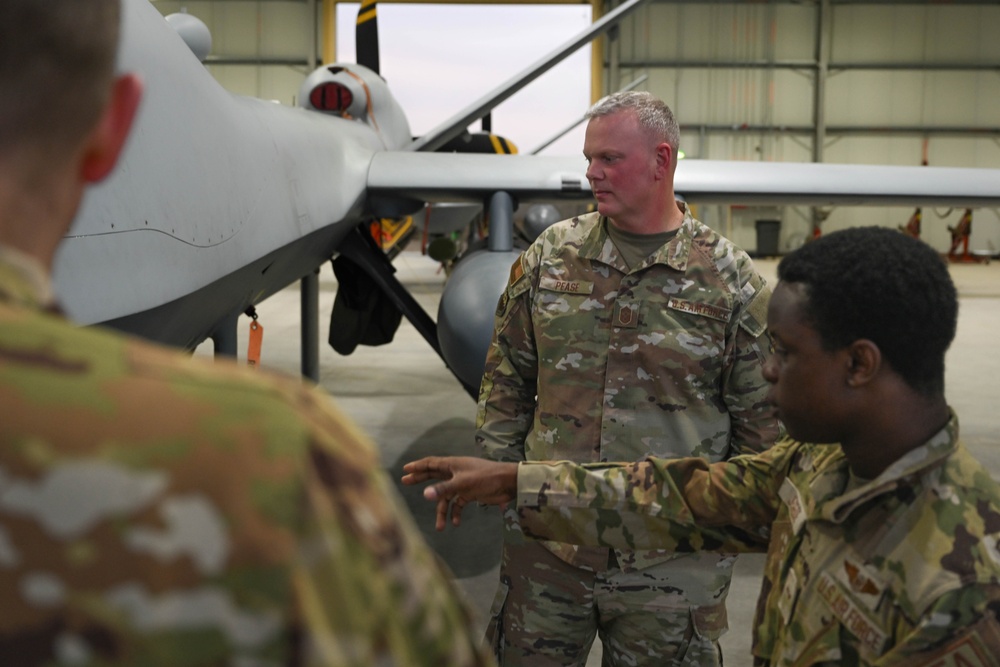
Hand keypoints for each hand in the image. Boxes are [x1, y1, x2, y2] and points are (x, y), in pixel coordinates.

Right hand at [401, 457, 517, 530]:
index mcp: (452, 465)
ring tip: (440, 527)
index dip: (418, 466)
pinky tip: (456, 523)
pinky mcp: (470, 493)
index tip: (405, 470)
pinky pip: (458, 503)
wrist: (508, 483)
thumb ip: (444, 489)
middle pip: (434, 476)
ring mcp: (463, 484)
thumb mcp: (463, 484)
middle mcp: (455, 473)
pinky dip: (456, 513)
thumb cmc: (485, 478)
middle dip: (421, 480)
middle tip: (405, 483)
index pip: (431, 463)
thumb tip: (425, 495)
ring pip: (447, 496)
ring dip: (443, 511)